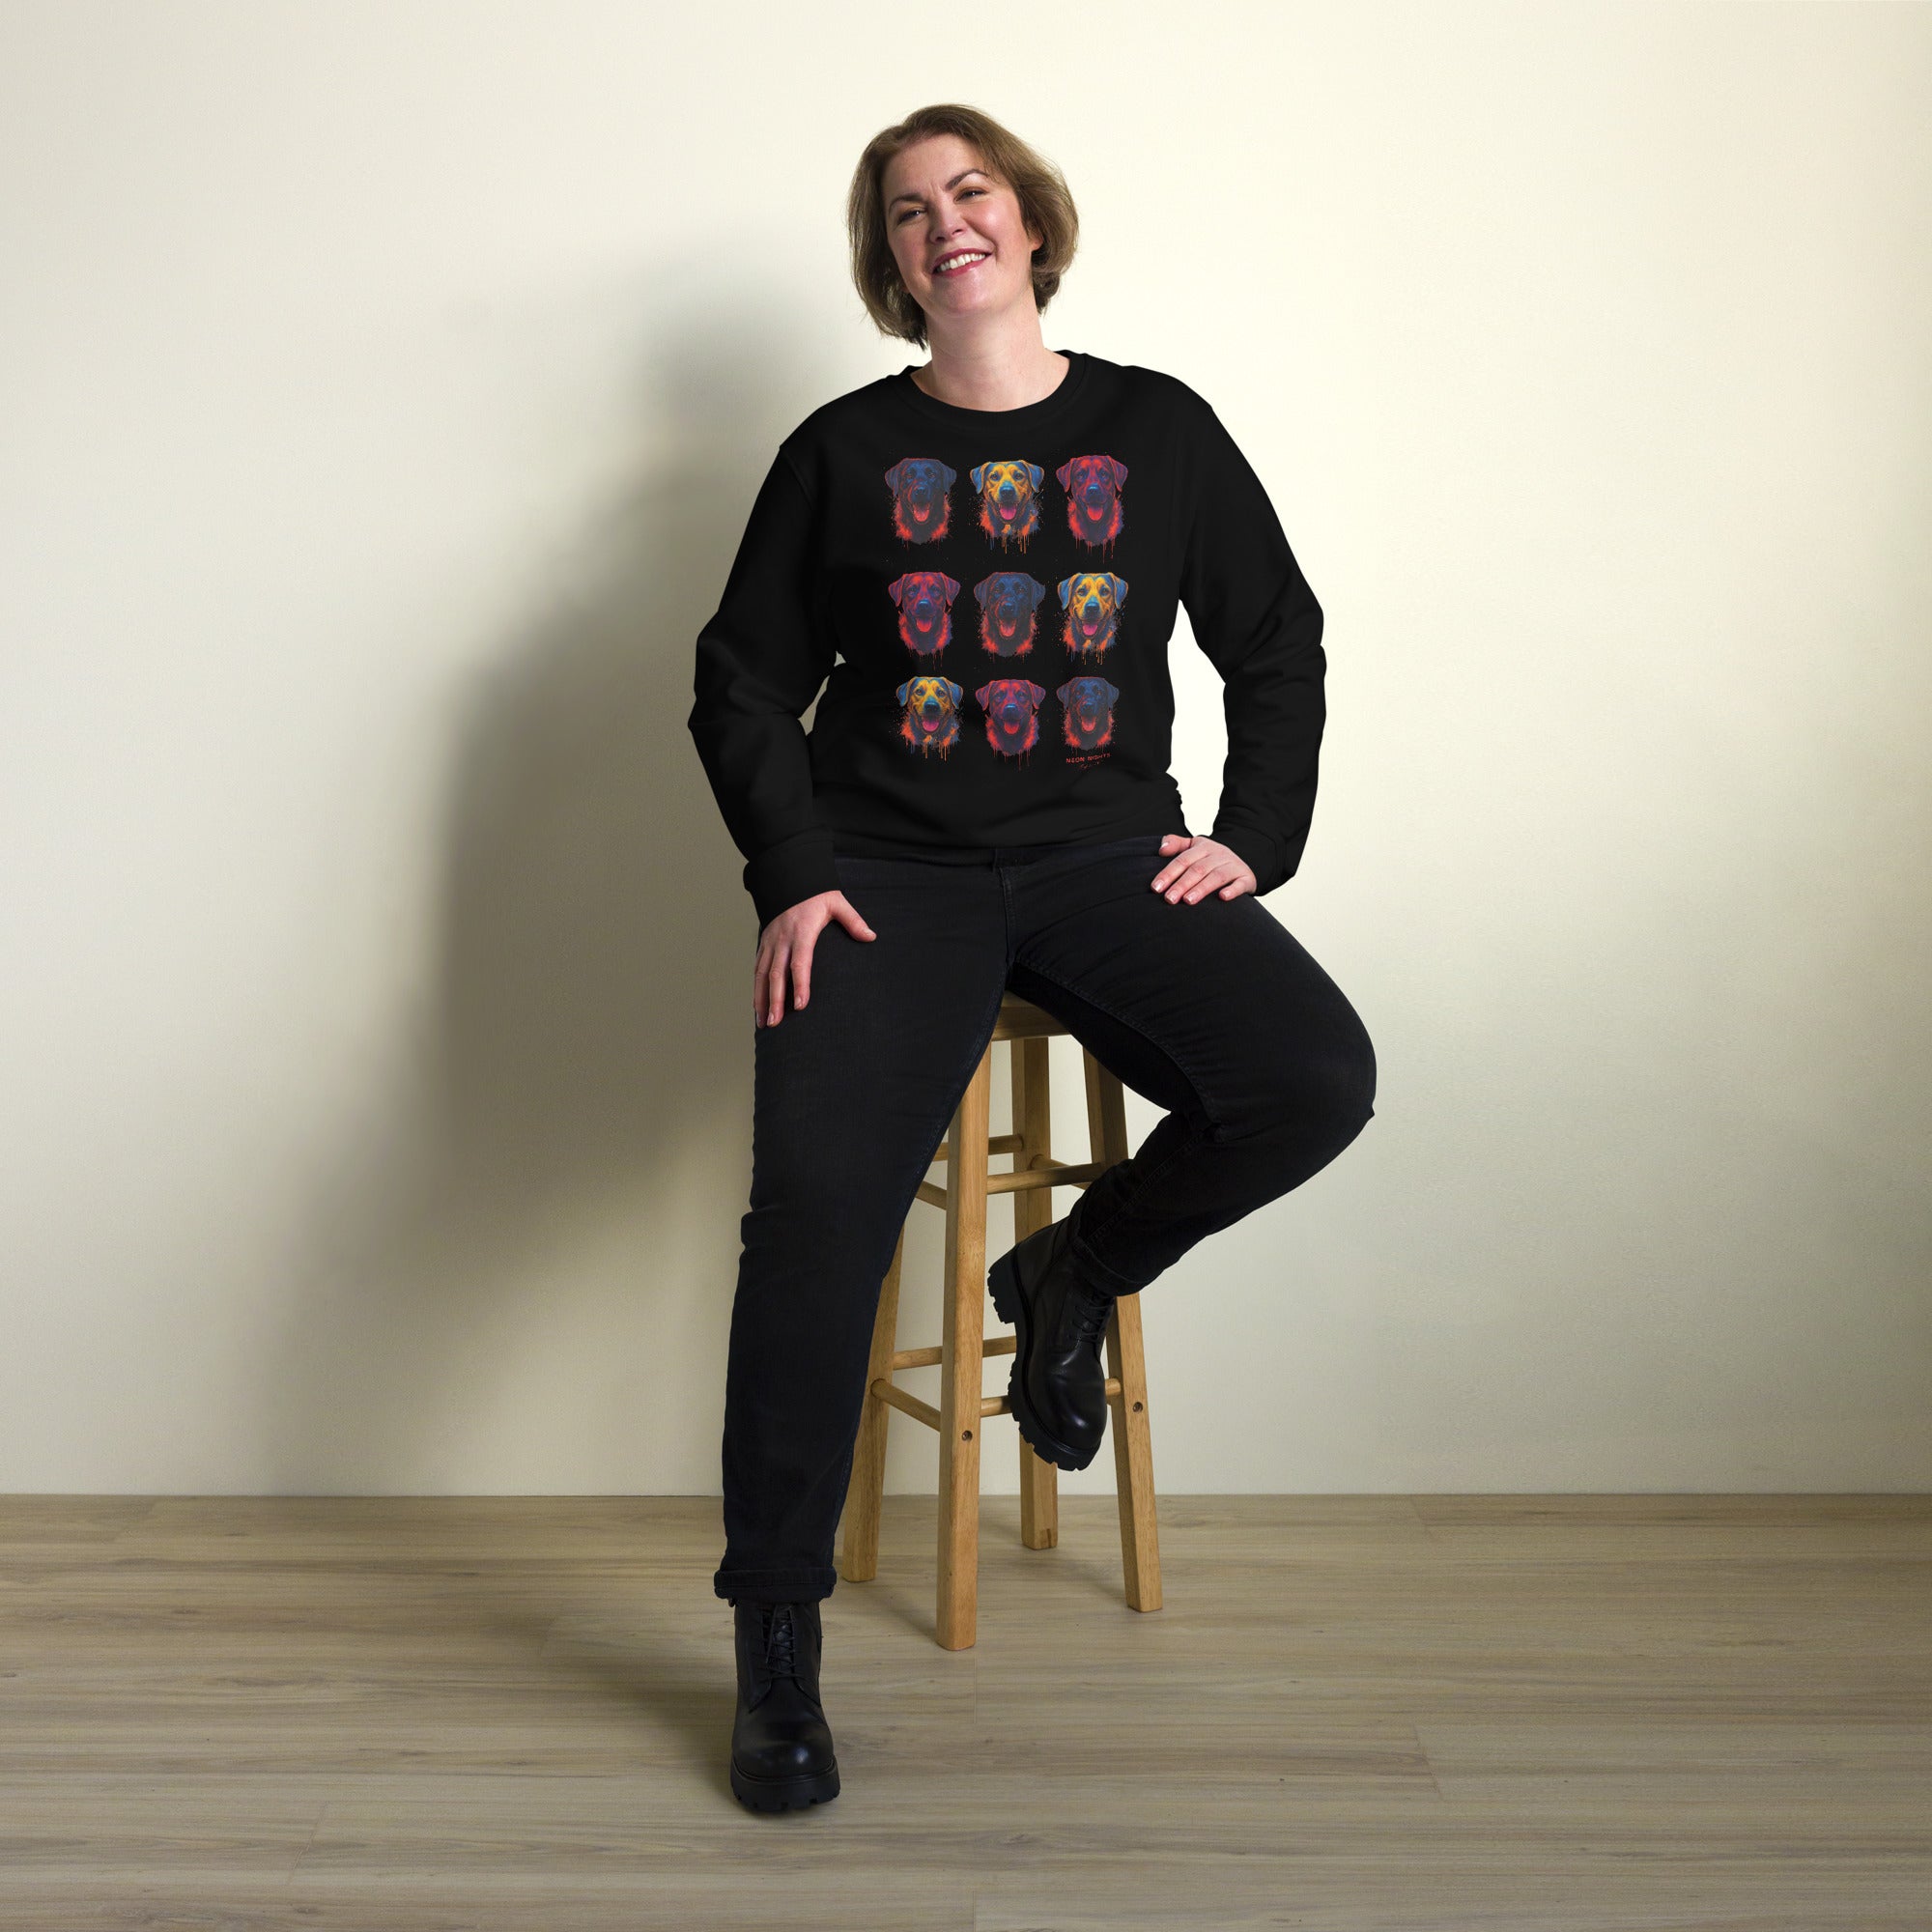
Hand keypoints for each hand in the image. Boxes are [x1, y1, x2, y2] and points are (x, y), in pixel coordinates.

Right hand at [753, 890, 875, 1027]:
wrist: (789, 880)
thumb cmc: (816, 894)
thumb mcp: (837, 902)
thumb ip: (853, 920)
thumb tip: (870, 937)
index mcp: (802, 931)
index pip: (800, 962)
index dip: (800, 985)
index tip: (801, 1005)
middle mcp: (782, 939)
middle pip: (776, 974)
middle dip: (775, 1000)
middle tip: (775, 1023)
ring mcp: (770, 942)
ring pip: (762, 974)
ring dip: (761, 999)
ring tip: (763, 1023)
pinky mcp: (763, 943)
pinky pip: (757, 968)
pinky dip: (756, 988)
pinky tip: (757, 1006)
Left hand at [1151, 833, 1256, 904]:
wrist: (1242, 863)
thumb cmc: (1211, 860)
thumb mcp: (1194, 848)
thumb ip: (1176, 844)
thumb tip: (1161, 849)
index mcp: (1203, 847)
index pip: (1183, 860)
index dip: (1168, 873)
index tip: (1156, 888)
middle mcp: (1219, 854)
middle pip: (1198, 869)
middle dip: (1181, 884)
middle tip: (1169, 899)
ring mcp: (1233, 866)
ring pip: (1216, 876)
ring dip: (1202, 888)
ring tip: (1188, 900)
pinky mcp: (1246, 878)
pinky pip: (1240, 883)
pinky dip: (1232, 890)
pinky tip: (1223, 897)